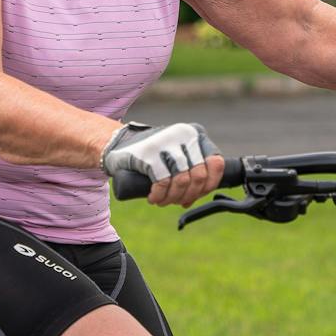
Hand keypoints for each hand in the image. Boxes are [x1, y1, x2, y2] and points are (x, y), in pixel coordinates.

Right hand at [100, 122, 224, 207]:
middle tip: (177, 201)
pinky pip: (162, 182)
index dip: (210, 185)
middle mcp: (184, 135)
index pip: (216, 163)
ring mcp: (166, 143)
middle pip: (199, 176)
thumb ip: (192, 166)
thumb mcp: (177, 154)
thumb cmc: (152, 153)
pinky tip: (154, 198)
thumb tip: (203, 191)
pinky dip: (160, 195)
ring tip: (163, 201)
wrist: (118, 144)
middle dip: (189, 195)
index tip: (197, 195)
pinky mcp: (149, 153)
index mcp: (195, 134)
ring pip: (182, 181)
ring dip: (173, 198)